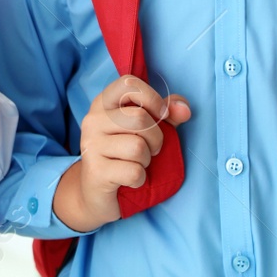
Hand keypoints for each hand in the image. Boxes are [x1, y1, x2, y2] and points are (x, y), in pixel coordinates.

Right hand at [56, 75, 191, 231]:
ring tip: (137, 163)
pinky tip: (130, 179)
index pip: (128, 83)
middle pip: (140, 118)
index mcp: (103, 103)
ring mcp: (91, 145)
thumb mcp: (146, 130)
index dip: (152, 98)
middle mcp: (92, 120)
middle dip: (157, 138)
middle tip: (151, 149)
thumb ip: (167, 114)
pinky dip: (140, 179)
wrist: (95, 193)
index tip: (161, 116)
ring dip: (147, 160)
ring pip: (138, 146)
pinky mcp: (95, 171)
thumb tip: (185, 109)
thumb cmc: (124, 155)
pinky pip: (134, 171)